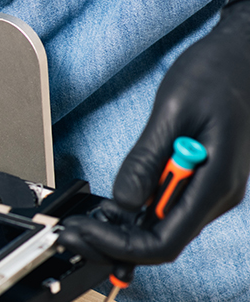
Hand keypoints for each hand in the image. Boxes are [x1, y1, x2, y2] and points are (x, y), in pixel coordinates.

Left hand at [61, 1, 249, 264]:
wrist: (245, 54)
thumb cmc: (217, 72)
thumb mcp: (172, 111)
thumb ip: (146, 160)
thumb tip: (124, 203)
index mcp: (216, 183)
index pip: (165, 242)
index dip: (120, 247)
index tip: (84, 233)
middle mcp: (217, 195)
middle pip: (162, 242)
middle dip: (113, 244)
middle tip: (70, 232)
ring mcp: (211, 190)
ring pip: (164, 229)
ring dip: (122, 232)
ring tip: (82, 221)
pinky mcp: (201, 180)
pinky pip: (167, 209)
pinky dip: (136, 214)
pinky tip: (110, 209)